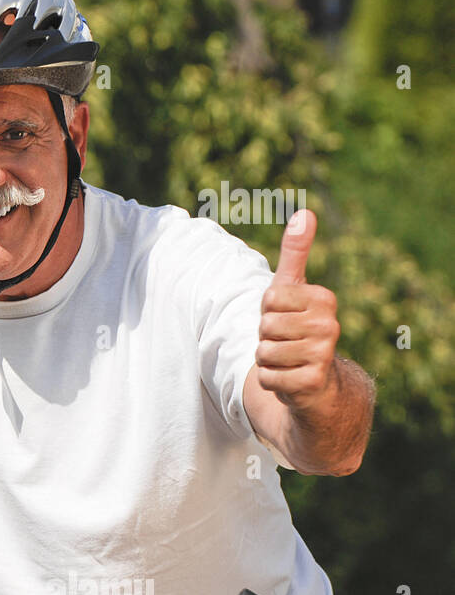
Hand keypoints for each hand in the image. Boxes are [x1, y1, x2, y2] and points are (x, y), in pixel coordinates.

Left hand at [256, 210, 341, 411]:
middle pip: (265, 326)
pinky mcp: (312, 382)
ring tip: (286, 360)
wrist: (315, 381)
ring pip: (264, 353)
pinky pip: (268, 378)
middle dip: (265, 337)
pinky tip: (287, 378)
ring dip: (266, 360)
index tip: (283, 316)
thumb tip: (305, 212)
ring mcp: (324, 354)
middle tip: (284, 341)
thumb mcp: (293, 287)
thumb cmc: (296, 326)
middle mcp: (330, 325)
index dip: (266, 310)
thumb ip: (296, 252)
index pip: (269, 298)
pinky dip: (270, 380)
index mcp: (324, 299)